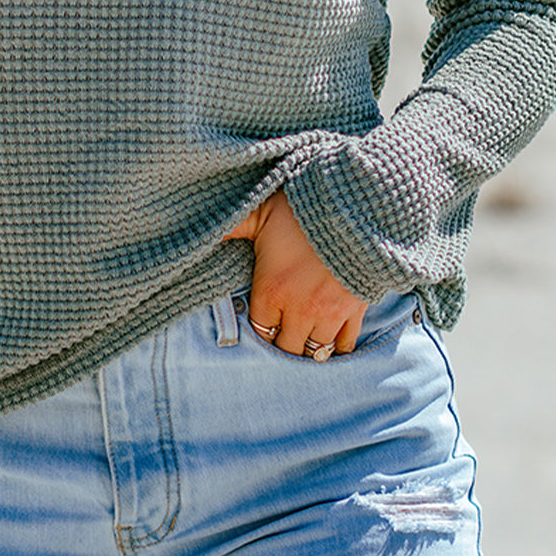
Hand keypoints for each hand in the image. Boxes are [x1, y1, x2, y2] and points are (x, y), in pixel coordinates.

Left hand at [223, 190, 366, 355]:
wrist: (353, 205)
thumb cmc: (302, 208)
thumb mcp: (259, 213)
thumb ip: (232, 228)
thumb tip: (200, 234)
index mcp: (271, 290)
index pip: (259, 331)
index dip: (260, 329)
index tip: (262, 321)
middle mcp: (299, 309)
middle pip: (286, 348)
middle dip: (283, 342)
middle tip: (283, 332)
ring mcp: (329, 312)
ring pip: (315, 351)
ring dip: (308, 346)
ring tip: (304, 336)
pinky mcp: (355, 309)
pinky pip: (346, 343)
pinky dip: (338, 345)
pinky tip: (331, 337)